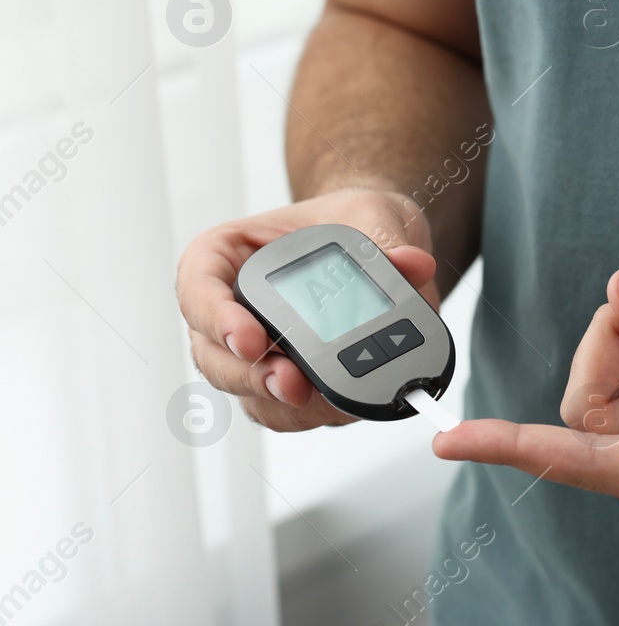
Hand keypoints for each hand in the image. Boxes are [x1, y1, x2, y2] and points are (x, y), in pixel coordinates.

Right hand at [176, 187, 437, 430]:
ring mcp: (256, 351)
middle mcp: (231, 308)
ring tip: (326, 398)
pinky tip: (343, 405)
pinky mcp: (287, 380)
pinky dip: (311, 414)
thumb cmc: (352, 219)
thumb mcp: (369, 211)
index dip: (216, 319)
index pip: (198, 287)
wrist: (378, 245)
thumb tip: (413, 264)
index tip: (252, 340)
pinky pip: (284, 412)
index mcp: (227, 255)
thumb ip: (384, 235)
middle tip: (292, 384)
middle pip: (213, 355)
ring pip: (246, 392)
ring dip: (282, 403)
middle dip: (251, 377)